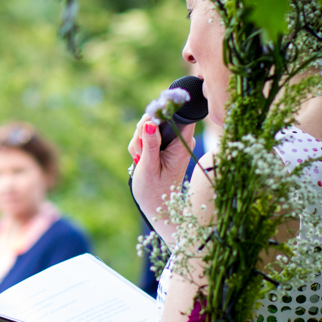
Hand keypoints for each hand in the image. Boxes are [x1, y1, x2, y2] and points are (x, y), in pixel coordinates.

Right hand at [128, 115, 194, 245]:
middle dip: (143, 132)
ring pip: (148, 127)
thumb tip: (149, 121)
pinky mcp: (162, 145)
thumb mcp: (149, 167)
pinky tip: (140, 160)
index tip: (147, 127)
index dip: (161, 114)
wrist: (157, 207)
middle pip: (158, 119)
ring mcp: (170, 142)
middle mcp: (179, 140)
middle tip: (141, 152)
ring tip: (140, 160)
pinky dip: (139, 146)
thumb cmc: (155, 191)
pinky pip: (146, 136)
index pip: (178, 116)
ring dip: (139, 141)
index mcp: (182, 144)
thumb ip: (150, 143)